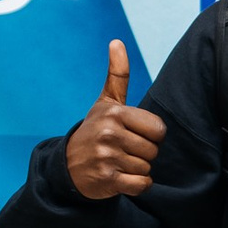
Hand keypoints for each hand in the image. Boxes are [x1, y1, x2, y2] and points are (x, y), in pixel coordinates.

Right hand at [65, 39, 166, 199]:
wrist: (68, 166)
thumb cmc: (95, 130)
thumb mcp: (106, 103)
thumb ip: (117, 74)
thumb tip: (117, 41)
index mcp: (115, 113)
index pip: (158, 130)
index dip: (150, 135)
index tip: (132, 134)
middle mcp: (109, 133)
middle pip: (154, 150)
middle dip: (143, 154)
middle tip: (122, 150)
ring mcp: (107, 157)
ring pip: (147, 168)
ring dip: (137, 169)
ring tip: (118, 162)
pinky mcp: (107, 179)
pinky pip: (141, 185)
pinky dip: (136, 185)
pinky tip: (120, 177)